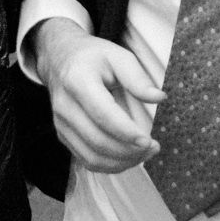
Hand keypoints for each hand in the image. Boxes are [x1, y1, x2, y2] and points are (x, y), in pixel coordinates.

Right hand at [33, 20, 164, 173]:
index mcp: (78, 81)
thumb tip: (159, 98)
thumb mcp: (117, 55)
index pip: (103, 115)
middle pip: (97, 141)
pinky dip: (109, 165)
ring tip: (144, 154)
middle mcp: (65, 106)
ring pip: (91, 156)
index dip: (127, 133)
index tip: (149, 141)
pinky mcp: (63, 135)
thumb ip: (137, 78)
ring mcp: (61, 124)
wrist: (60, 59)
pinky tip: (128, 158)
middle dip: (129, 151)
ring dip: (121, 162)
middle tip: (154, 148)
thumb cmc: (93, 57)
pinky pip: (85, 159)